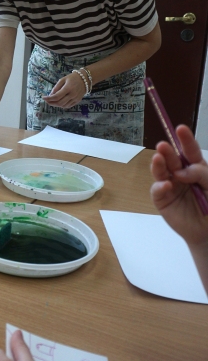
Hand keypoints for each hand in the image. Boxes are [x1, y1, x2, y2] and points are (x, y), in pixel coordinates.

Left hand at [42, 72, 86, 107]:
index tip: (43, 97)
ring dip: (56, 105)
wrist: (85, 79)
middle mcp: (72, 95)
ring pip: (63, 106)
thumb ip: (56, 87)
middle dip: (51, 103)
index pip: (56, 96)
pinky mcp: (77, 101)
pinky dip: (62, 105)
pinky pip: (68, 106)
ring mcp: (75, 99)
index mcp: (68, 88)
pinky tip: (59, 102)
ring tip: (52, 101)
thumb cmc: (72, 78)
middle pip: (59, 103)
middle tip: (47, 101)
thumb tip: (50, 95)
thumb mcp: (63, 79)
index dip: (49, 98)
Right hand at [151, 125, 207, 247]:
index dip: (185, 140)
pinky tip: (166, 184)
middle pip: (173, 159)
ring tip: (158, 158)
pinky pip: (157, 190)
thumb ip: (202, 174)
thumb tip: (182, 171)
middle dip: (168, 151)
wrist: (207, 232)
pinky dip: (160, 186)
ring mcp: (170, 186)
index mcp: (196, 169)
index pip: (190, 152)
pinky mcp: (162, 200)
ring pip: (161, 171)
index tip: (180, 128)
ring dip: (158, 164)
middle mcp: (181, 174)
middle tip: (163, 145)